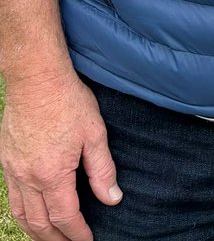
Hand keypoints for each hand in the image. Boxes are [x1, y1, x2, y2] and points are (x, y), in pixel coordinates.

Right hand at [1, 73, 120, 240]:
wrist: (36, 79)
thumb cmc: (68, 101)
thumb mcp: (95, 134)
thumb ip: (102, 170)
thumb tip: (112, 198)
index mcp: (52, 175)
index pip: (65, 217)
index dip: (77, 234)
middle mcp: (28, 178)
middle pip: (39, 223)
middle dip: (56, 240)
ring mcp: (13, 171)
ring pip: (21, 214)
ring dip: (36, 232)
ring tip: (50, 239)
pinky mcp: (6, 161)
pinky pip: (12, 198)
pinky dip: (22, 213)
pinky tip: (31, 214)